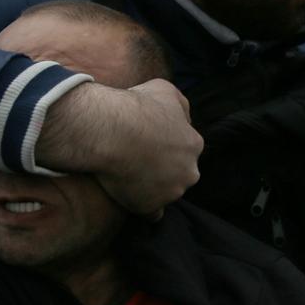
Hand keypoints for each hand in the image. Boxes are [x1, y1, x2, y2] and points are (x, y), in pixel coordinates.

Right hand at [37, 79, 202, 217]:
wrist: (110, 132)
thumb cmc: (136, 107)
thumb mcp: (166, 90)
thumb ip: (180, 106)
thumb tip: (183, 118)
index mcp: (194, 144)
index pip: (185, 148)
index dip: (166, 144)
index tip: (146, 140)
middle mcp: (189, 171)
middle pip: (179, 172)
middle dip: (164, 168)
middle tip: (137, 158)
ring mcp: (171, 192)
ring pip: (166, 192)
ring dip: (153, 187)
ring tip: (128, 175)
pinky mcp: (150, 207)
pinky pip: (151, 213)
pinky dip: (144, 207)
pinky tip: (132, 198)